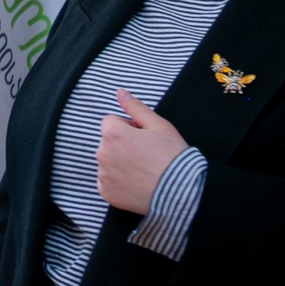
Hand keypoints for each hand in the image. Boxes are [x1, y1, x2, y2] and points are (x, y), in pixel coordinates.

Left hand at [96, 89, 187, 214]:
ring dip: (119, 163)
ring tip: (144, 170)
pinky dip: (118, 182)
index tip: (144, 138)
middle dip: (122, 145)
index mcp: (113, 133)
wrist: (182, 191)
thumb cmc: (172, 155)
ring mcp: (103, 175)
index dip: (129, 128)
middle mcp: (102, 153)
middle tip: (146, 155)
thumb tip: (119, 92)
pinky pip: (108, 182)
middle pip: (108, 142)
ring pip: (108, 162)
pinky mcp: (106, 192)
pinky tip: (137, 183)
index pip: (111, 122)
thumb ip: (135, 107)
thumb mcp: (159, 125)